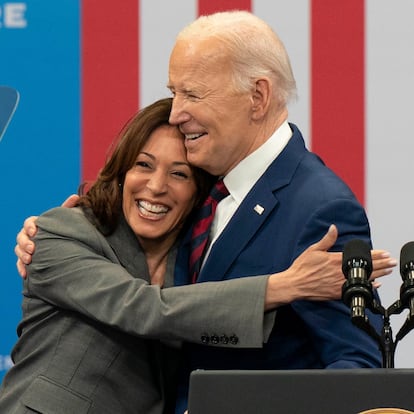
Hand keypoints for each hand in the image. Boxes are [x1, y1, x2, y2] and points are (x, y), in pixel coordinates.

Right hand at [15, 194, 79, 277]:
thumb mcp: (65, 219)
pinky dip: (21, 268)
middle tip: (33, 249)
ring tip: (30, 260)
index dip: (30, 226)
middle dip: (25, 242)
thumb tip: (75, 196)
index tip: (35, 231)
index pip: (29, 222)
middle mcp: (29, 235)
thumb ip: (68, 208)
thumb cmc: (62, 230)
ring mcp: (26, 247)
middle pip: (20, 236)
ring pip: (18, 250)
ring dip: (22, 255)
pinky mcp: (26, 259)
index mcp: (37, 224)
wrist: (63, 246)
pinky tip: (26, 274)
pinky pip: (20, 264)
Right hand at [265, 225, 396, 307]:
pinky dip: (368, 287)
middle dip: (381, 264)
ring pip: (364, 279)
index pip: (360, 257)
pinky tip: (375, 284)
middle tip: (392, 262)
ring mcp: (340, 284)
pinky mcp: (337, 293)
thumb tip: (333, 228)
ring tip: (388, 271)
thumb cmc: (302, 267)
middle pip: (366, 268)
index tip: (384, 253)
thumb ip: (326, 239)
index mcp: (335, 260)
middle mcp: (340, 272)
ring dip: (378, 274)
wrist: (295, 284)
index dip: (374, 255)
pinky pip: (356, 289)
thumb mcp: (313, 250)